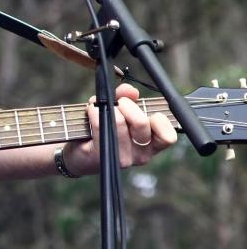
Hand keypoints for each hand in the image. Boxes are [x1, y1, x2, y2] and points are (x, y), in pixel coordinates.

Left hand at [63, 83, 178, 176]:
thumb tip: (131, 91)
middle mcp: (141, 154)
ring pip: (120, 125)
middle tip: (120, 103)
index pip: (168, 137)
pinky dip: (96, 114)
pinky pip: (102, 128)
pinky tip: (92, 110)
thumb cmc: (106, 128)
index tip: (145, 109)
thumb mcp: (120, 110)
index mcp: (152, 144)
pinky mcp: (103, 155)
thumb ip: (126, 97)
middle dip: (129, 106)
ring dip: (110, 109)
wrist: (81, 151)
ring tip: (102, 106)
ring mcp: (123, 157)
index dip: (159, 119)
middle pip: (142, 124)